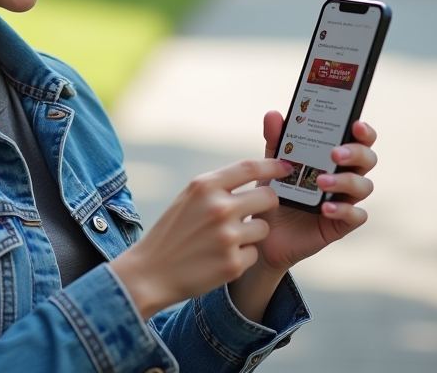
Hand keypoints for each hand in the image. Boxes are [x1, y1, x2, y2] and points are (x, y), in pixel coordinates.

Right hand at [108, 157, 289, 320]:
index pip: (250, 167)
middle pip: (268, 197)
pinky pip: (254, 253)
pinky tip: (219, 258)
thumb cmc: (173, 231)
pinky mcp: (233, 264)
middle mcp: (218, 208)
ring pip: (263, 227)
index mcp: (205, 186)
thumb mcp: (189, 197)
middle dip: (269, 203)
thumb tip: (256, 174)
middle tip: (256, 210)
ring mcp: (227, 237)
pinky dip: (242, 256)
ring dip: (252, 233)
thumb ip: (219, 185)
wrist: (151, 271)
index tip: (286, 167)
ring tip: (225, 240)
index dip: (273, 166)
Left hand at [226, 114, 377, 320]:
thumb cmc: (275, 193)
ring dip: (346, 181)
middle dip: (356, 153)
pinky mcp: (341, 224)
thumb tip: (274, 114)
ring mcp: (345, 200)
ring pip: (364, 186)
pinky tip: (325, 208)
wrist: (264, 232)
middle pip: (368, 160)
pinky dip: (344, 210)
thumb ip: (275, 140)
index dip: (363, 131)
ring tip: (321, 181)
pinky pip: (356, 216)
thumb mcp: (271, 165)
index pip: (358, 139)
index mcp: (333, 157)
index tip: (355, 123)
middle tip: (335, 154)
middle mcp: (345, 176)